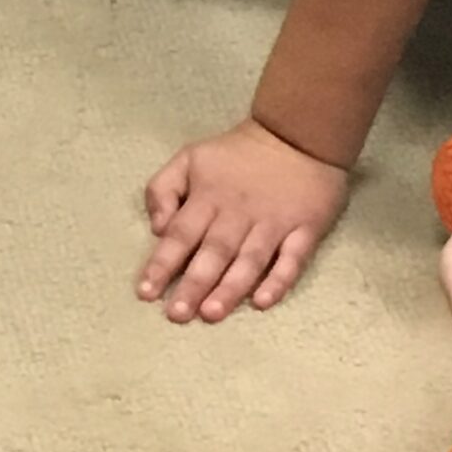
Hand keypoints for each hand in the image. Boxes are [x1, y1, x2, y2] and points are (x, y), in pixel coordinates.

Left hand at [140, 117, 349, 321]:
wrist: (296, 135)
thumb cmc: (235, 154)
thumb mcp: (189, 158)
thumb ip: (163, 189)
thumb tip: (158, 229)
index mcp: (208, 196)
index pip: (180, 234)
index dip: (162, 264)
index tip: (146, 294)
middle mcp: (238, 213)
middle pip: (213, 252)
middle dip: (193, 285)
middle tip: (177, 315)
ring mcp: (273, 223)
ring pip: (249, 260)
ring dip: (230, 288)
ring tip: (211, 313)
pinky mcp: (305, 230)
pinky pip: (292, 259)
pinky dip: (279, 281)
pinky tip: (264, 302)